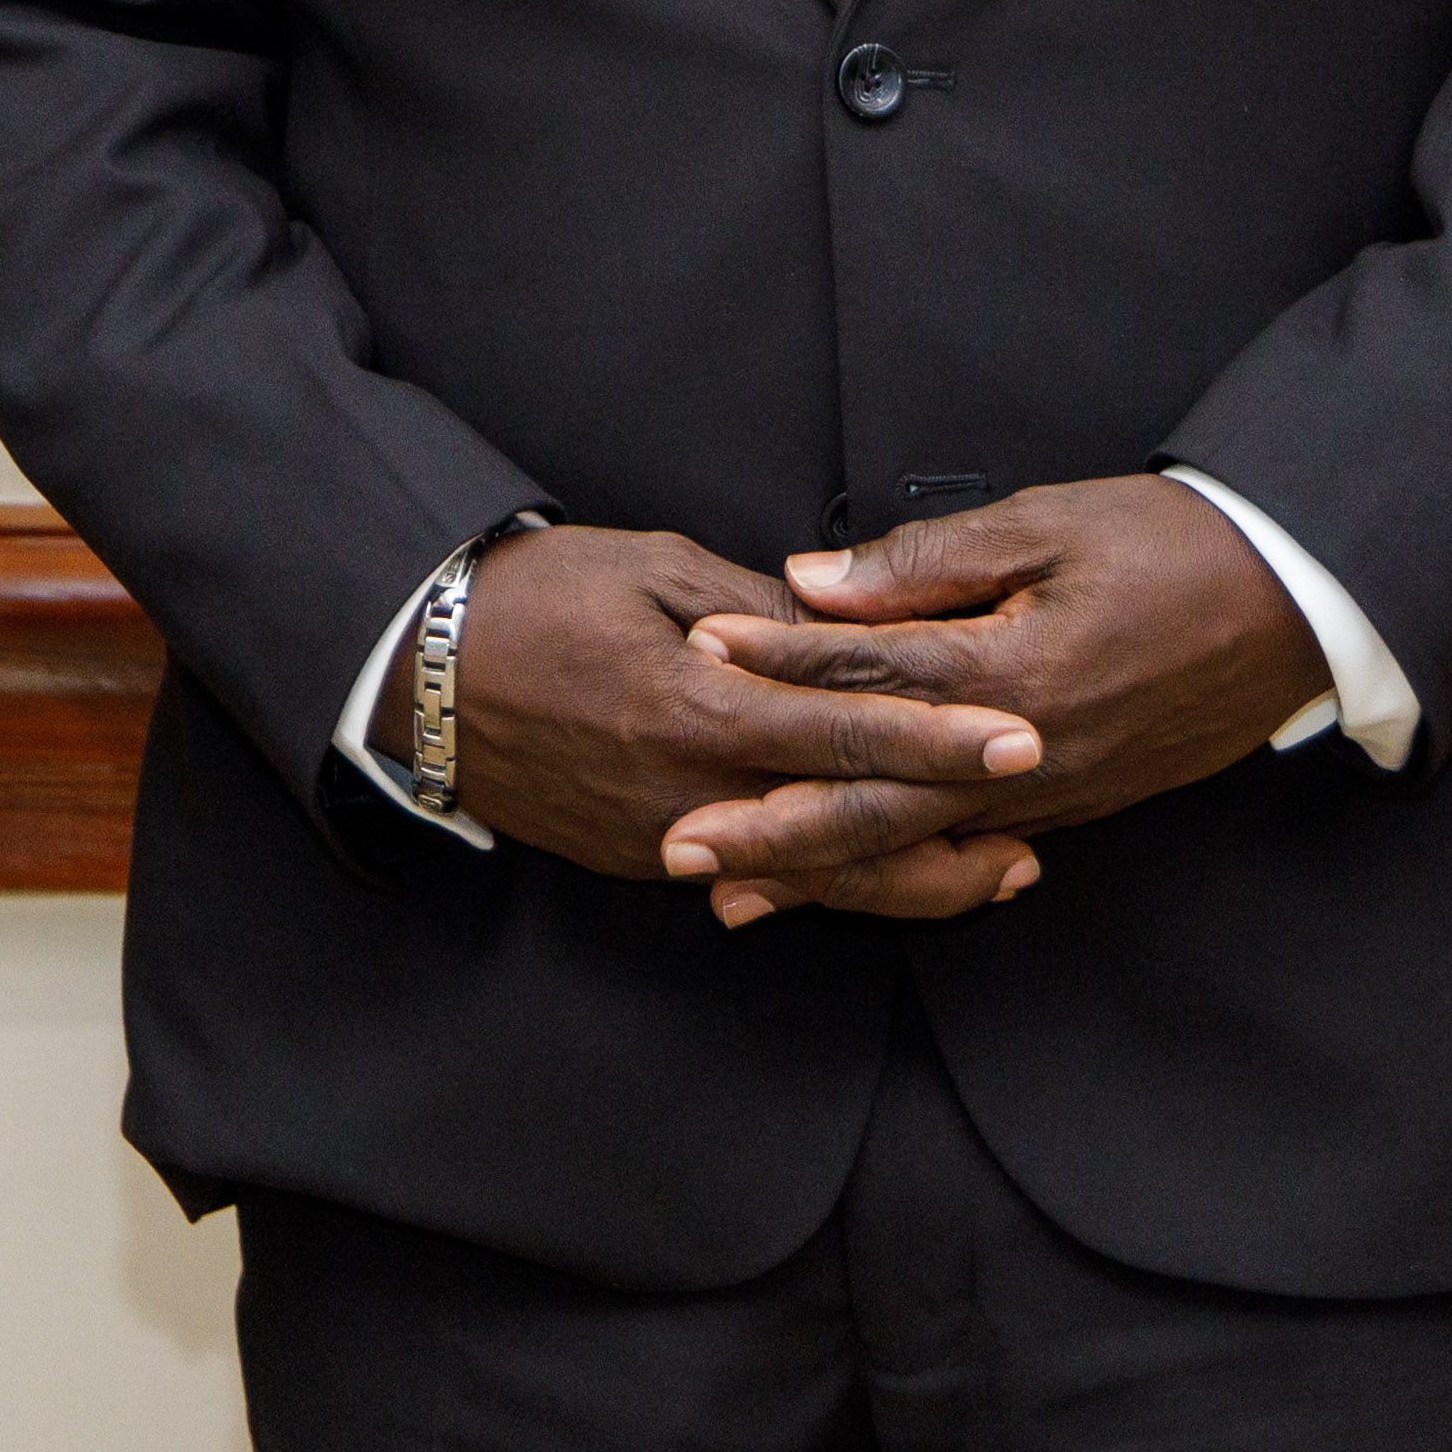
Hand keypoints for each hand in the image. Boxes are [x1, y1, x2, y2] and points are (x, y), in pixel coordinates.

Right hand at [405, 525, 1042, 908]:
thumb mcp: (650, 568)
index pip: (849, 735)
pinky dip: (824, 883)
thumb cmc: (532, 596)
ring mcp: (660, 840)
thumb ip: (757, 613)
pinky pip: (751, 881)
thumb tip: (843, 633)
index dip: (943, 740)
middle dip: (950, 842)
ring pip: (808, 880)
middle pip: (846, 838)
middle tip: (1037, 836)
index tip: (1022, 739)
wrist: (415, 671)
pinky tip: (876, 874)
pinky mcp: (636, 858)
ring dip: (903, 880)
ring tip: (987, 871)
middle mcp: (688, 795)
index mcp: (696, 710)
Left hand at [665, 475, 1329, 925]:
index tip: (694, 661)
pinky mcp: (1078, 803)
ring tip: (734, 895)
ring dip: (824, 872)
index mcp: (1012, 672)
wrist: (1301, 603)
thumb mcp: (1046, 524)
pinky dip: (901, 870)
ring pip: (919, 844)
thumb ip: (924, 563)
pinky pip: (971, 848)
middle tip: (682, 847)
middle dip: (774, 830)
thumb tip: (810, 582)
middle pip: (878, 801)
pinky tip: (850, 884)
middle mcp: (1029, 752)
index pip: (868, 677)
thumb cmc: (1171, 545)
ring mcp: (1056, 791)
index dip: (775, 668)